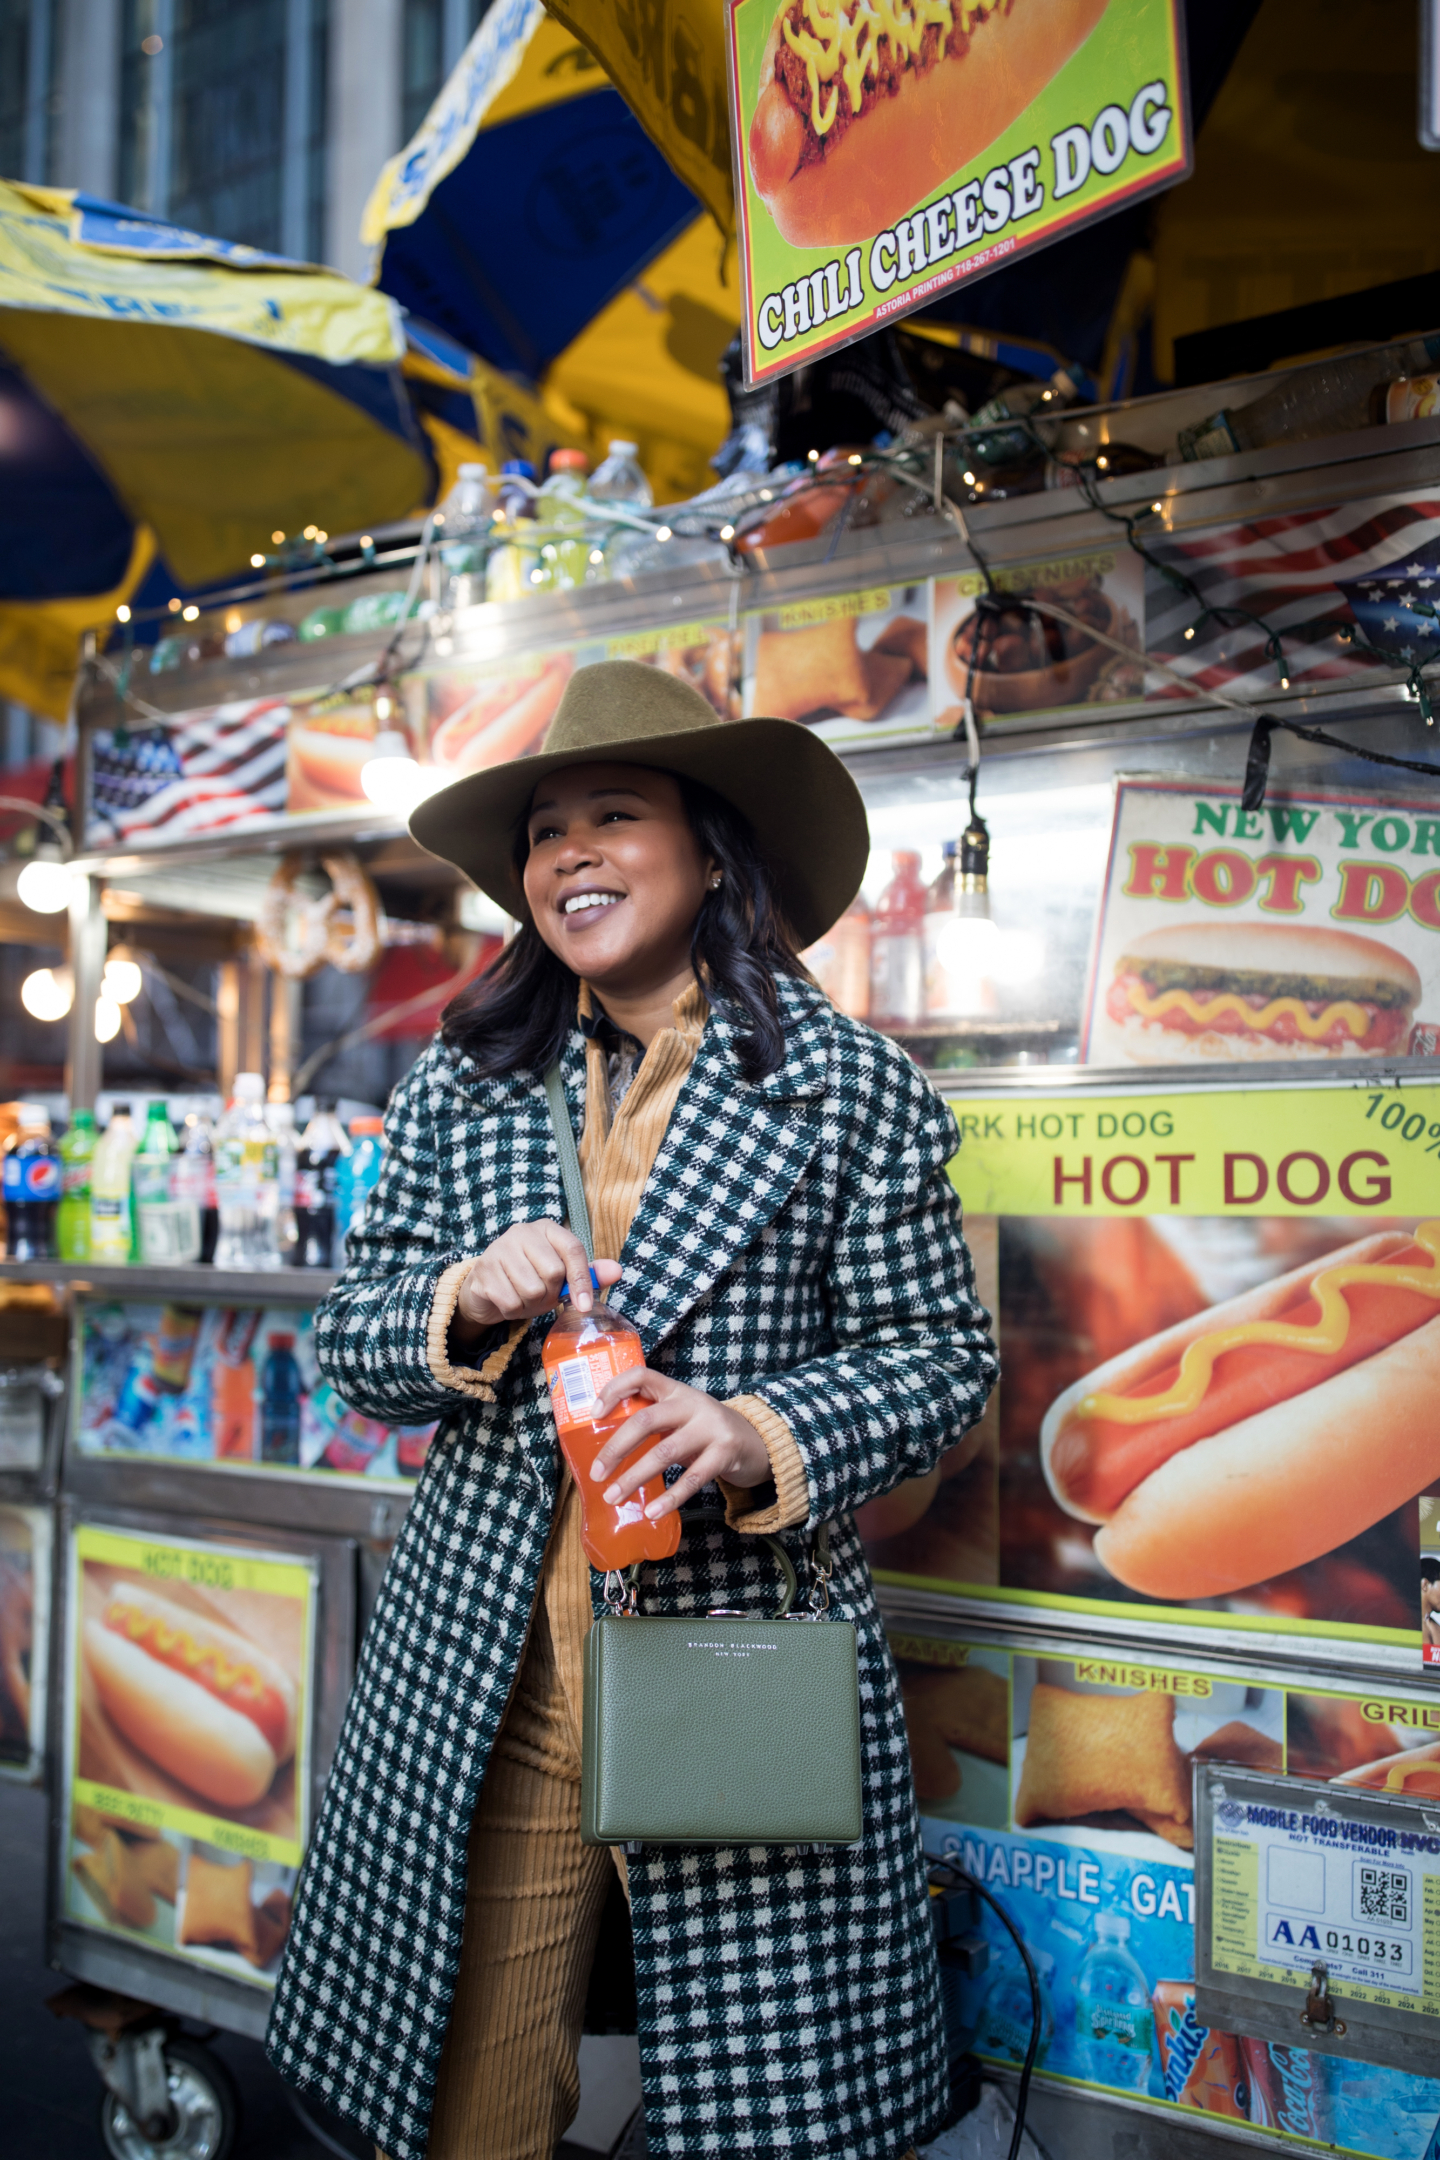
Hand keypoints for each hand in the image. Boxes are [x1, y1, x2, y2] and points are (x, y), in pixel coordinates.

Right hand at [452, 1220, 621, 1341]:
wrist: (488, 1289)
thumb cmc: (531, 1279)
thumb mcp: (562, 1277)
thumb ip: (588, 1274)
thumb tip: (617, 1271)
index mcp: (546, 1229)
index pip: (573, 1249)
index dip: (582, 1279)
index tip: (585, 1305)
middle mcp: (522, 1232)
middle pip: (553, 1272)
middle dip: (551, 1293)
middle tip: (542, 1294)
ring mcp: (499, 1249)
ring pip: (532, 1289)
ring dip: (531, 1304)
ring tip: (524, 1297)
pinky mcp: (483, 1271)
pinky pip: (511, 1302)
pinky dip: (514, 1311)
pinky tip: (509, 1301)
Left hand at [590, 1368, 770, 1520]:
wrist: (758, 1442)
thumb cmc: (706, 1432)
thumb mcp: (681, 1416)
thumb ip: (653, 1421)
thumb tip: (605, 1449)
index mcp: (676, 1390)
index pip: (640, 1375)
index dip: (614, 1390)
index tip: (593, 1414)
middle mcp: (692, 1403)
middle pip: (646, 1419)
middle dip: (616, 1448)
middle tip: (596, 1472)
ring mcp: (711, 1427)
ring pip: (664, 1452)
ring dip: (634, 1476)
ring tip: (613, 1496)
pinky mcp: (725, 1453)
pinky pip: (692, 1478)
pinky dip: (669, 1498)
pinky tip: (651, 1512)